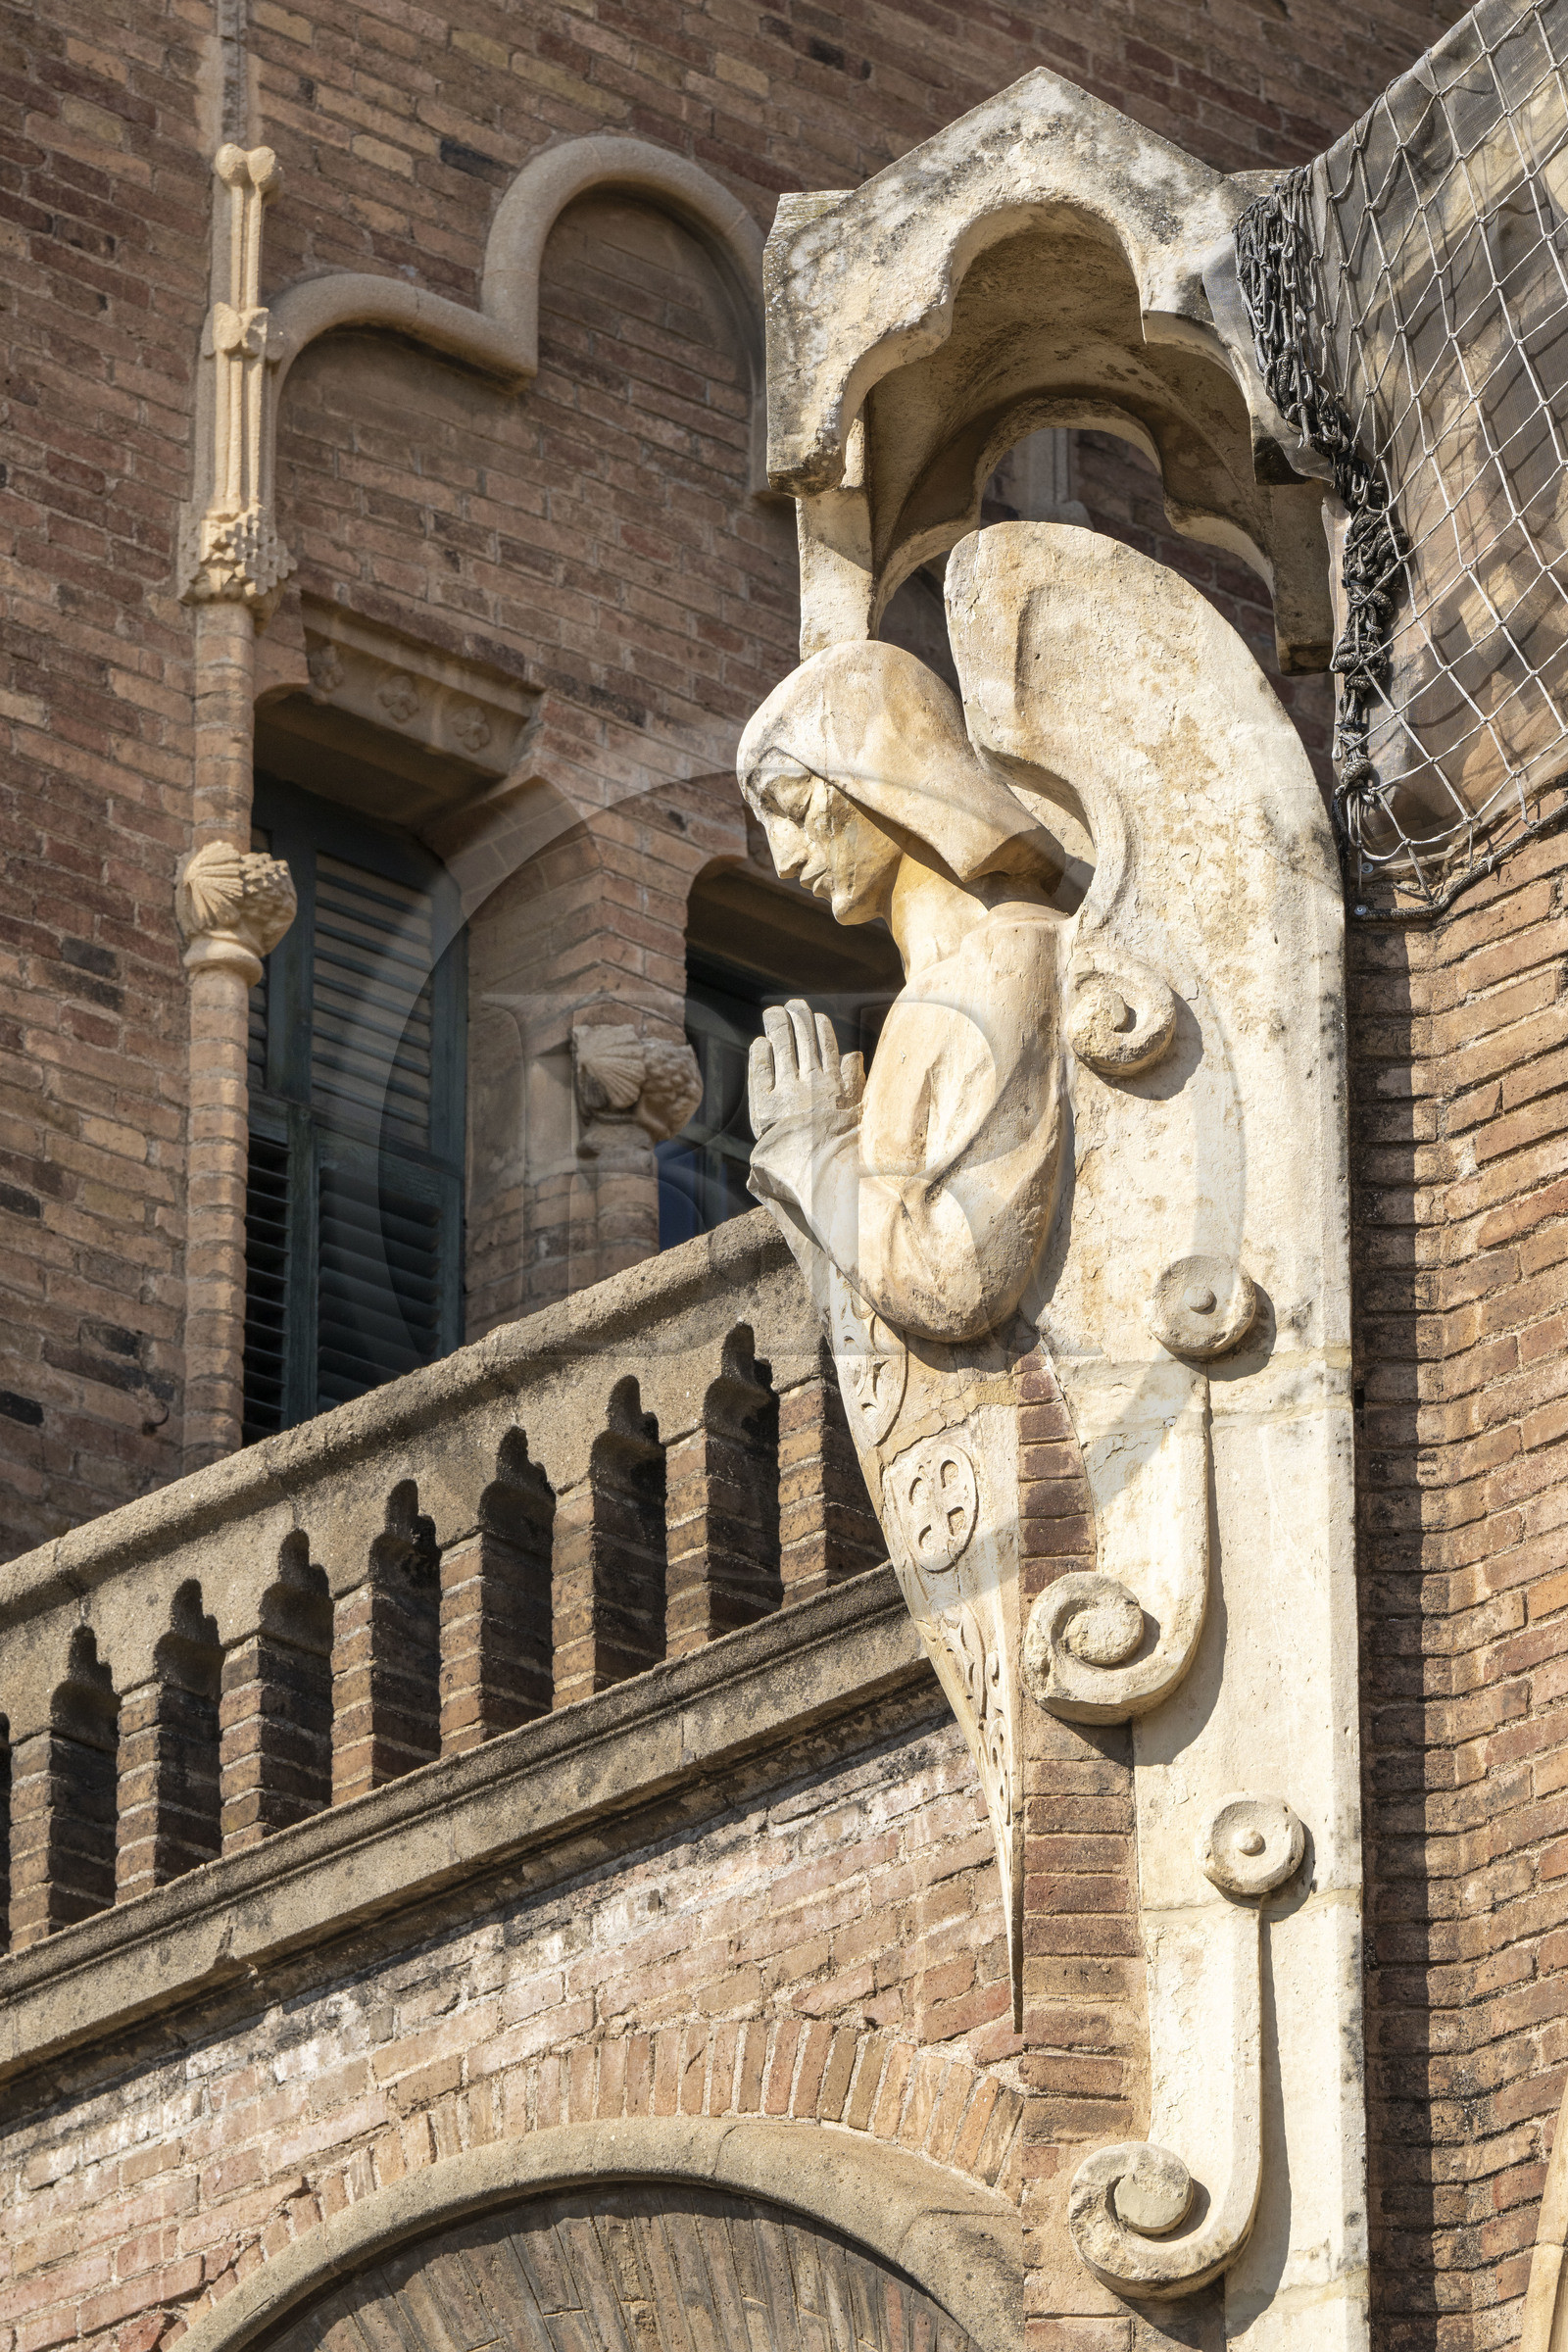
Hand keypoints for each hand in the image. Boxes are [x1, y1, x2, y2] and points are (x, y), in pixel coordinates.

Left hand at [749, 1000, 864, 1138]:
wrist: (821, 1173)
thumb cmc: (844, 1149)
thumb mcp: (858, 1113)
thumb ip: (855, 1081)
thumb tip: (854, 1054)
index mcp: (834, 1085)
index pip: (826, 1047)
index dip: (820, 1029)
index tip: (816, 1016)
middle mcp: (810, 1083)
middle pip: (802, 1041)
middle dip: (797, 1019)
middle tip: (791, 1005)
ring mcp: (787, 1092)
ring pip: (783, 1049)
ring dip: (778, 1027)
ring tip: (774, 1014)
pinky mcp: (765, 1106)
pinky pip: (761, 1072)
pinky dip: (761, 1055)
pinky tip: (761, 1043)